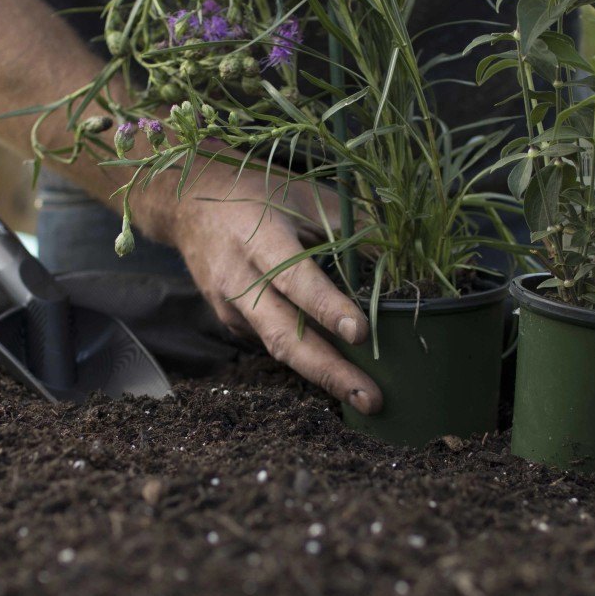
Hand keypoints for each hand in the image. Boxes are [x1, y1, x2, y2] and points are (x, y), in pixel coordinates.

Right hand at [144, 160, 382, 413]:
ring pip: (279, 348)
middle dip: (329, 371)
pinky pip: (274, 343)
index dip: (328, 308)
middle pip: (282, 335)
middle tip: (371, 400)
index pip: (295, 277)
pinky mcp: (231, 322)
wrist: (190, 207)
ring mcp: (229, 306)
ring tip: (366, 398)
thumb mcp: (306, 197)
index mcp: (259, 238)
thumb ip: (352, 226)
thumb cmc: (258, 195)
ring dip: (323, 375)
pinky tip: (340, 370)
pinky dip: (307, 358)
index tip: (362, 333)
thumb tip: (404, 261)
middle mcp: (238, 278)